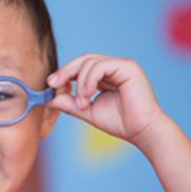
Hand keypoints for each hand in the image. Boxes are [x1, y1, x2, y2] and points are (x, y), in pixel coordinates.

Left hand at [46, 53, 165, 146]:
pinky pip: (100, 66)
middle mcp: (114, 67)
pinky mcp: (128, 66)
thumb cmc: (119, 122)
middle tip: (53, 84)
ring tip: (81, 102)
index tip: (51, 85)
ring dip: (79, 82)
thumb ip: (69, 103)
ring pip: (90, 62)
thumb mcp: (86, 110)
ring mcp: (121, 65)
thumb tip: (49, 98)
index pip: (80, 66)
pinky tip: (88, 94)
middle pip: (83, 59)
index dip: (64, 73)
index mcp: (105, 75)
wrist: (141, 132)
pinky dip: (89, 79)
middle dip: (65, 71)